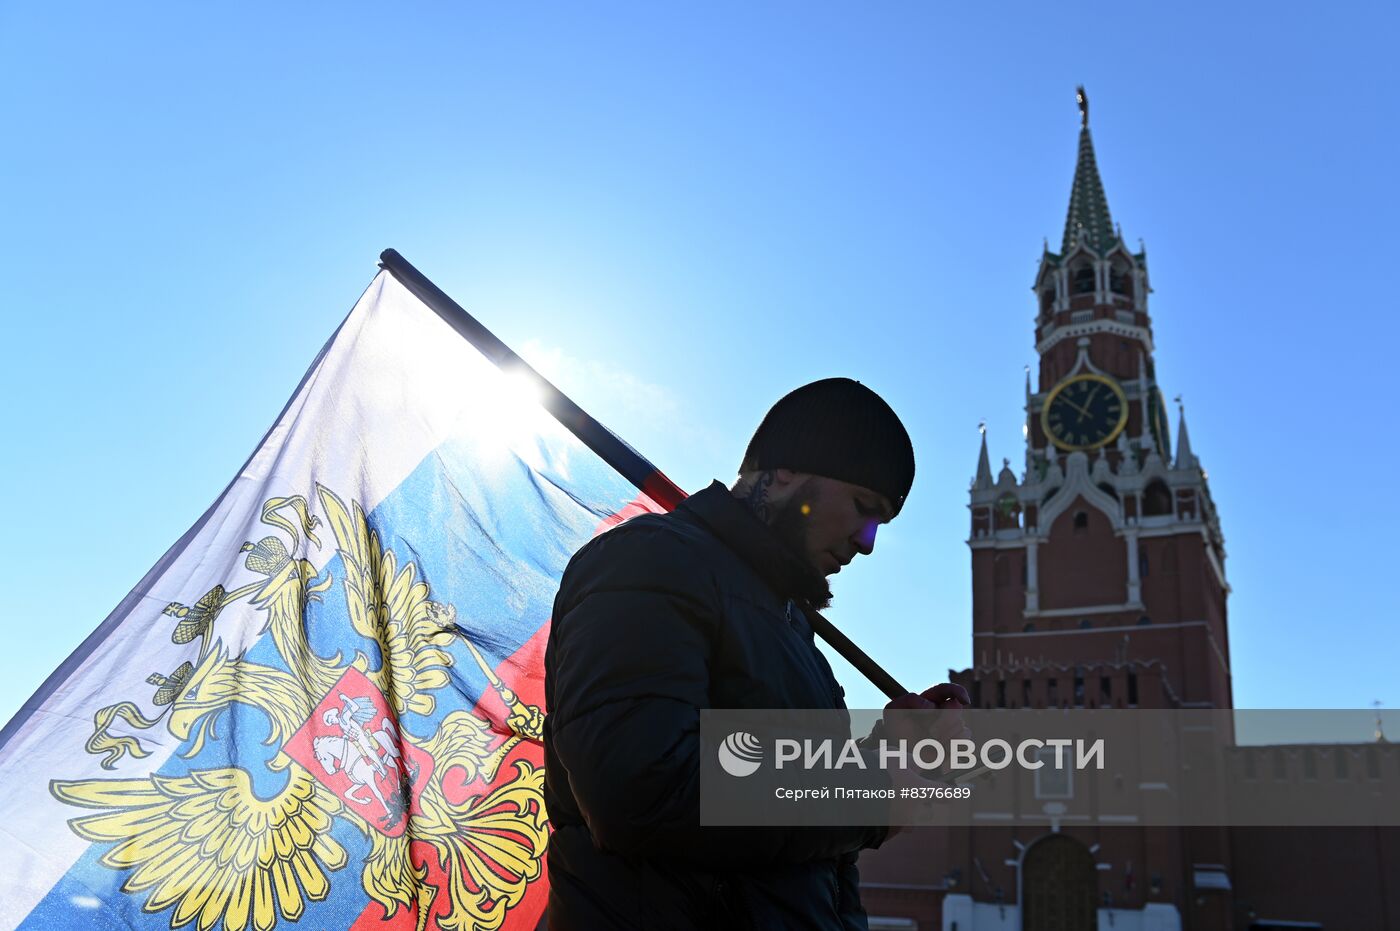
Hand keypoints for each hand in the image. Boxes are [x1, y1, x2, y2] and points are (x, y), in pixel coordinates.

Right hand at [879, 684, 971, 837]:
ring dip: (904, 812)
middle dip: (921, 804)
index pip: (947, 793)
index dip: (959, 791)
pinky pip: (893, 827)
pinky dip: (888, 819)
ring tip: (886, 798)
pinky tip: (876, 807)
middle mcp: (914, 812)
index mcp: (920, 792)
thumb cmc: (877, 771)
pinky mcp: (886, 835)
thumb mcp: (899, 758)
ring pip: (910, 821)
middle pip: (926, 811)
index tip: (968, 790)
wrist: (850, 793)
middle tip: (905, 790)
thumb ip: (915, 764)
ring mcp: (900, 826)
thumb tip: (922, 767)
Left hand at [883, 683, 971, 746]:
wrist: (898, 754)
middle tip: (931, 732)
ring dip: (947, 737)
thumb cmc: (895, 731)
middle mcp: (943, 712)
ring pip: (962, 728)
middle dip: (945, 721)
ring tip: (932, 743)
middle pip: (956, 709)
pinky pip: (965, 744)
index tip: (964, 700)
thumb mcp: (894, 709)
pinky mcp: (955, 744)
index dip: (959, 692)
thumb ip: (910, 700)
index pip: (948, 690)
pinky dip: (953, 748)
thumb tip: (932, 706)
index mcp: (930, 700)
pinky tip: (940, 751)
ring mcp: (951, 728)